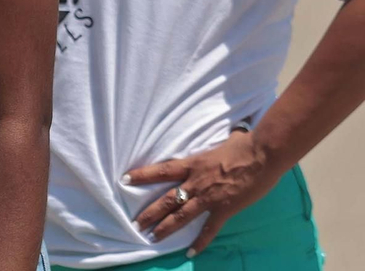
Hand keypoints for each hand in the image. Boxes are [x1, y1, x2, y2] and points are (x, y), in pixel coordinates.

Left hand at [126, 132, 281, 254]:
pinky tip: (191, 252)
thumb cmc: (245, 145)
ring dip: (166, 227)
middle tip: (134, 224)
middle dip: (149, 213)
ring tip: (152, 237)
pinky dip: (200, 241)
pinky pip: (209, 228)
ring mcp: (208, 197)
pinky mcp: (224, 209)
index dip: (142, 175)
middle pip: (166, 199)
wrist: (262, 156)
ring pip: (181, 216)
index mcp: (192, 164)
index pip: (161, 170)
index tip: (124, 179)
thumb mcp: (223, 141)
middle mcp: (195, 182)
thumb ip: (221, 143)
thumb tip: (235, 133)